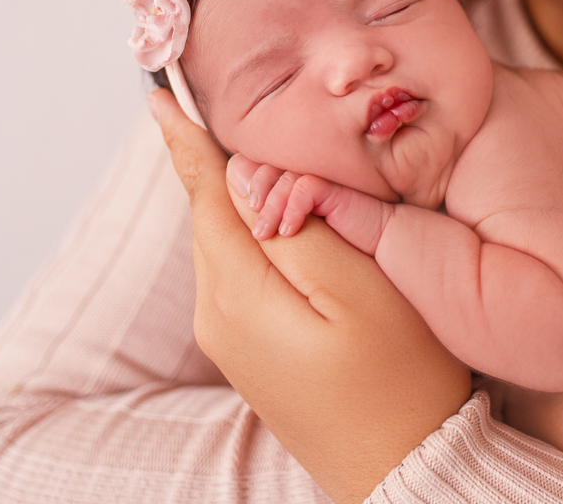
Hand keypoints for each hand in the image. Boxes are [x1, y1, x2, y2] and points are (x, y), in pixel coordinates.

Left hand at [149, 90, 471, 503]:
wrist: (403, 468)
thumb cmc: (400, 380)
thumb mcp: (364, 293)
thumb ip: (306, 229)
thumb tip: (258, 181)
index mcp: (239, 294)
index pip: (206, 196)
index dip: (187, 142)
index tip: (159, 96)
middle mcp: (218, 315)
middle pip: (213, 216)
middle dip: (221, 163)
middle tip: (226, 107)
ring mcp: (231, 338)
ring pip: (227, 243)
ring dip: (241, 199)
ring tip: (262, 155)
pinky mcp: (253, 352)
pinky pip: (241, 274)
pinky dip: (253, 236)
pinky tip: (278, 222)